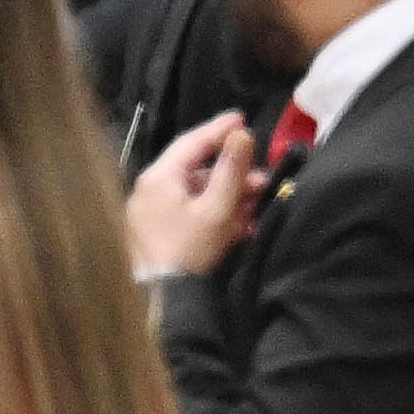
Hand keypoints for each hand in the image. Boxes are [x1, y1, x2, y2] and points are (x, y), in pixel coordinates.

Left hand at [126, 110, 259, 279]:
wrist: (164, 296)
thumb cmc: (190, 249)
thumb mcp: (217, 209)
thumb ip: (231, 171)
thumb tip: (241, 134)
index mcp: (159, 178)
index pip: (191, 142)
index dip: (218, 129)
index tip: (241, 117)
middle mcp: (150, 189)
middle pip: (196, 170)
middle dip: (233, 174)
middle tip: (262, 179)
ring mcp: (151, 210)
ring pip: (196, 193)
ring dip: (228, 196)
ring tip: (256, 205)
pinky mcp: (157, 229)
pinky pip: (189, 211)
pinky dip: (214, 212)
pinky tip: (239, 223)